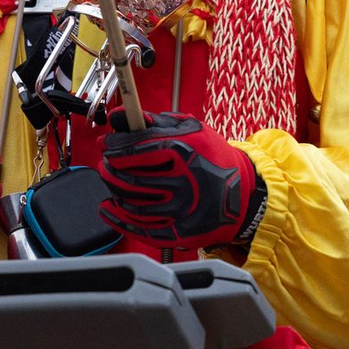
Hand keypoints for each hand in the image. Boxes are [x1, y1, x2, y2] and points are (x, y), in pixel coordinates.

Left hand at [97, 111, 266, 250]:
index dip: (114, 146)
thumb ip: (155, 122)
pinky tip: (108, 207)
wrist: (242, 195)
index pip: (135, 149)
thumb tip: (119, 116)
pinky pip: (138, 227)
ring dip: (114, 190)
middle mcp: (182, 181)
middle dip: (110, 168)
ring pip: (130, 201)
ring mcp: (179, 210)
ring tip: (113, 181)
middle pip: (128, 177)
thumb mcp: (192, 130)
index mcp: (184, 151)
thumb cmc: (214, 159)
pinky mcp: (177, 232)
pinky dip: (117, 217)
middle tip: (107, 164)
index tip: (106, 145)